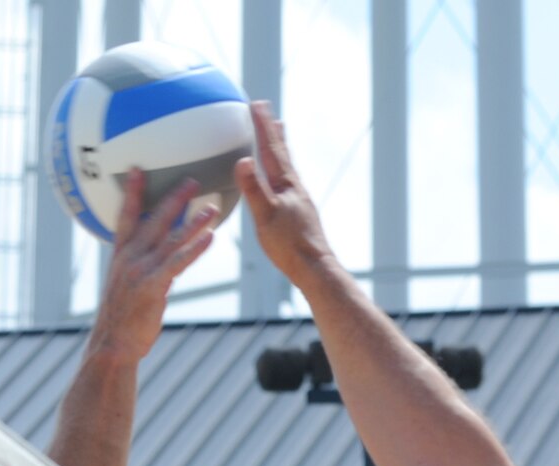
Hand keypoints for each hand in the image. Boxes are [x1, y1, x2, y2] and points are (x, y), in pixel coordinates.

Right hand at [89, 168, 220, 364]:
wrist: (112, 346)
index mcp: (120, 257)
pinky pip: (178, 263)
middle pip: (154, 221)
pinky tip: (210, 238)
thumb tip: (157, 261)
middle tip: (193, 181)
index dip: (133, 193)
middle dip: (174, 199)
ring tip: (212, 208)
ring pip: (170, 239)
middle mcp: (130, 259)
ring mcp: (141, 271)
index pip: (126, 217)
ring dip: (193, 222)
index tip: (138, 169)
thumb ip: (139, 269)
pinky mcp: (154, 287)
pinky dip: (195, 249)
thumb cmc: (120, 322)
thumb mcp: (124, 289)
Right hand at [234, 102, 335, 285]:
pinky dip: (282, 172)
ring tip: (279, 136)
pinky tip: (281, 181)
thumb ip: (254, 189)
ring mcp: (298, 200)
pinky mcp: (300, 214)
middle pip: (282, 153)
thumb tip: (243, 160)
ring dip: (280, 150)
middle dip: (272, 131)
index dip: (263, 126)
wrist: (315, 268)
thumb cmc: (289, 246)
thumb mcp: (266, 217)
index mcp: (286, 185)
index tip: (255, 104)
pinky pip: (287, 184)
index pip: (271, 149)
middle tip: (268, 111)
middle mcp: (294, 188)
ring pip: (287, 167)